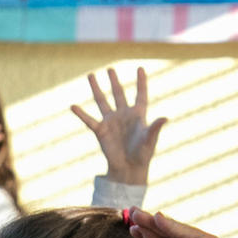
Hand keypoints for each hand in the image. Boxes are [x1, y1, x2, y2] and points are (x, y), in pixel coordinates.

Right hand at [70, 67, 166, 185]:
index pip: (140, 94)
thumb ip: (155, 128)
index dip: (141, 82)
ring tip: (91, 75)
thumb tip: (165, 118)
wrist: (129, 169)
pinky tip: (73, 106)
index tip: (140, 68)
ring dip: (96, 88)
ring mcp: (111, 121)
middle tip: (110, 69)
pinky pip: (89, 120)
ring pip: (102, 101)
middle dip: (114, 81)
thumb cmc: (143, 154)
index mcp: (138, 115)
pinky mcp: (101, 131)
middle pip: (118, 93)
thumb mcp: (150, 140)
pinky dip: (81, 114)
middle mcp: (124, 115)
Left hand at [123, 206, 230, 237]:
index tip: (132, 227)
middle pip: (171, 231)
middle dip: (150, 222)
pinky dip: (169, 226)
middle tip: (132, 212)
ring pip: (175, 229)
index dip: (150, 231)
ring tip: (136, 214)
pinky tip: (155, 220)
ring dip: (155, 221)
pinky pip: (185, 233)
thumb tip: (143, 227)